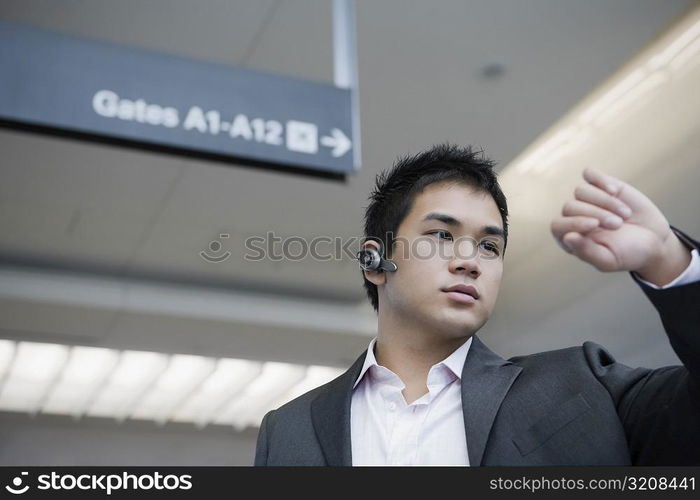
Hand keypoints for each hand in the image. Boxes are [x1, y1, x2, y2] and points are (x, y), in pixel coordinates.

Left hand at [550, 168, 689, 283]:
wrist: (653, 239)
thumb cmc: (628, 254)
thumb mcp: (609, 260)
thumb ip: (586, 251)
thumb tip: (567, 237)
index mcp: (570, 237)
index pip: (557, 225)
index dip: (574, 222)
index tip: (595, 225)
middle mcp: (575, 217)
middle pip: (570, 207)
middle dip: (597, 214)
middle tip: (617, 225)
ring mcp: (587, 200)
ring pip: (581, 191)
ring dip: (604, 201)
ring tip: (625, 215)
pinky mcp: (601, 185)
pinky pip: (590, 175)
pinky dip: (600, 180)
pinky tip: (614, 191)